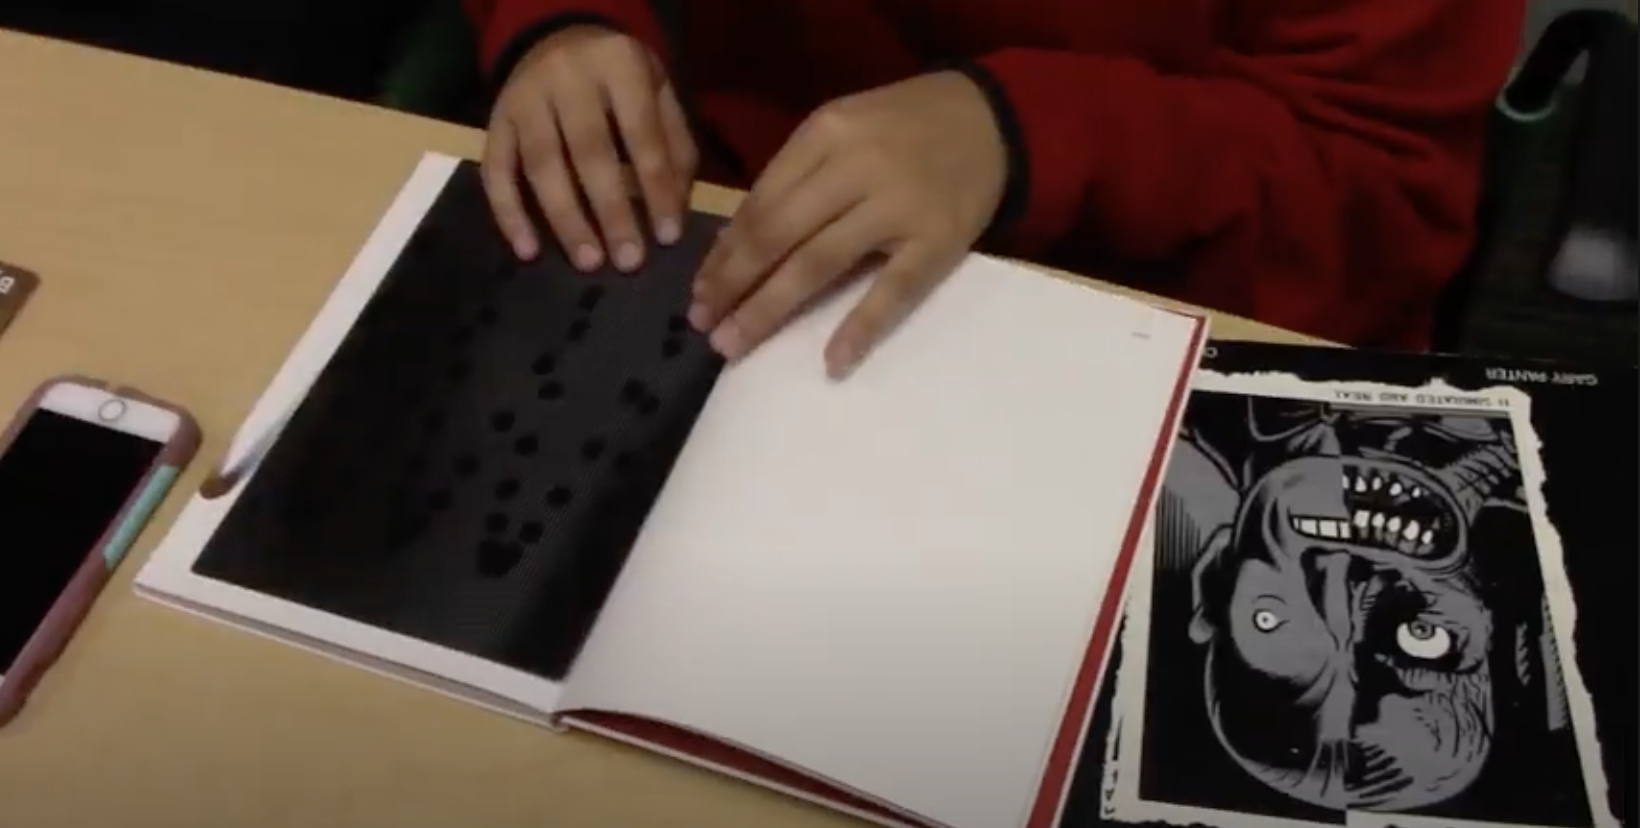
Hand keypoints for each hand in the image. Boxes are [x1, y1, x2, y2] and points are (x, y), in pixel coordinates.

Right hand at [483, 25, 697, 271]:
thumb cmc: (619, 77)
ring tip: (589, 262)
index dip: (655, 187)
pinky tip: (528, 251)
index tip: (667, 236)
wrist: (557, 34)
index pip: (640, 134)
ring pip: (541, 165)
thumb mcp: (659, 92)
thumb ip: (674, 145)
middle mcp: (567, 78)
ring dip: (565, 219)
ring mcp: (524, 98)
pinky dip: (509, 213)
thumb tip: (675, 209)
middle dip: (611, 211)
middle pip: (589, 151)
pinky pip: (496, 171)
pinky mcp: (494, 121)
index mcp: (618, 65)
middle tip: (629, 261)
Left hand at [689, 71, 1007, 377]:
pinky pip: (893, 290)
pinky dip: (861, 326)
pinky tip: (833, 361)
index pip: (761, 201)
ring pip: (820, 264)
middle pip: (778, 234)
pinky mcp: (938, 241)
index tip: (700, 290)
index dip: (724, 251)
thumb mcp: (843, 130)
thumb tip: (733, 244)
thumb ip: (795, 178)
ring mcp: (898, 206)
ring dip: (770, 308)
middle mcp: (856, 167)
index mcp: (825, 133)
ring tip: (734, 344)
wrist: (991, 119)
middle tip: (703, 324)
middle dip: (733, 283)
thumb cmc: (903, 129)